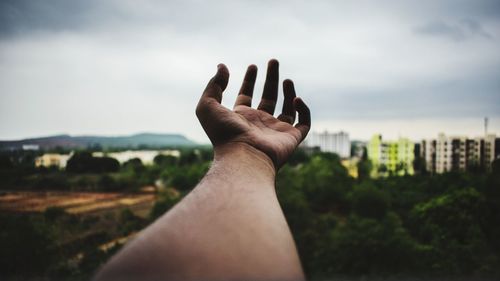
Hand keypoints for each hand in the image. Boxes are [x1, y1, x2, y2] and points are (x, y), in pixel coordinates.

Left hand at [196, 59, 310, 168]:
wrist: (243, 157)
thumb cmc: (224, 134)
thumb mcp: (208, 106)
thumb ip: (214, 85)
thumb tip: (221, 66)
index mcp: (241, 117)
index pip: (246, 95)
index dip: (249, 80)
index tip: (253, 66)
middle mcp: (259, 124)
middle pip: (268, 98)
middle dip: (271, 79)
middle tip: (273, 61)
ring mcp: (276, 131)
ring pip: (287, 110)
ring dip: (288, 92)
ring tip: (287, 79)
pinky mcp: (292, 138)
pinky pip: (303, 123)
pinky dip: (303, 110)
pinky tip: (295, 99)